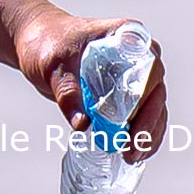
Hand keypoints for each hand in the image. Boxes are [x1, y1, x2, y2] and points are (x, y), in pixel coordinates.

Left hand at [13, 6, 169, 164]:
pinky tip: (133, 153)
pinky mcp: (126, 94)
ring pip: (154, 108)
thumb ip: (67, 92)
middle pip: (155, 92)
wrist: (38, 43)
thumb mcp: (53, 66)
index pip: (148, 68)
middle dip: (149, 124)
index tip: (132, 118)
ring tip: (132, 156)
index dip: (146, 95)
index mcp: (126, 37)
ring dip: (148, 135)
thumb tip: (82, 125)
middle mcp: (138, 56)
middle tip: (133, 148)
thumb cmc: (46, 43)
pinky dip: (140, 135)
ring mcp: (134, 76)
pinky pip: (142, 116)